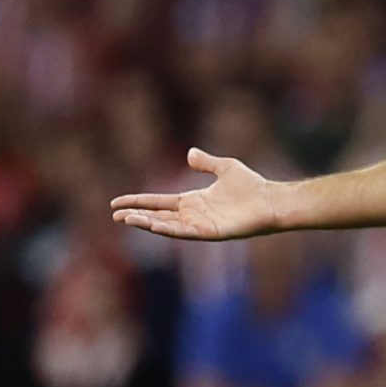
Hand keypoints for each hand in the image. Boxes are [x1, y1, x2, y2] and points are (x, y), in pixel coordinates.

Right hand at [111, 148, 288, 240]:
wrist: (270, 200)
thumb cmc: (252, 186)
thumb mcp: (225, 167)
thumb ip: (206, 162)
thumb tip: (189, 153)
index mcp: (192, 200)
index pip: (158, 202)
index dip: (138, 202)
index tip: (117, 203)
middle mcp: (193, 215)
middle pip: (157, 216)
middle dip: (136, 216)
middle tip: (115, 216)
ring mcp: (200, 225)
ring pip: (166, 226)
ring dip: (146, 223)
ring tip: (126, 219)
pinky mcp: (210, 233)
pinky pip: (184, 232)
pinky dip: (167, 229)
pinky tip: (152, 225)